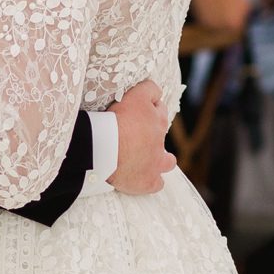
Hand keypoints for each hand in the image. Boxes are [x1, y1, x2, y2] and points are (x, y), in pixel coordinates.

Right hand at [109, 79, 176, 194]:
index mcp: (157, 121)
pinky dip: (152, 182)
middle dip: (155, 134)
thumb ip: (149, 89)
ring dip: (162, 160)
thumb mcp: (134, 95)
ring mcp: (156, 164)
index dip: (148, 108)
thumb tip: (158, 92)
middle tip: (138, 135)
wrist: (105, 150)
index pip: (158, 108)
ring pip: (167, 162)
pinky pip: (156, 184)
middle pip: (162, 134)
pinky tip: (144, 180)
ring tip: (148, 160)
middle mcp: (160, 142)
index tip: (136, 111)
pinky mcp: (147, 182)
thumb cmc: (117, 121)